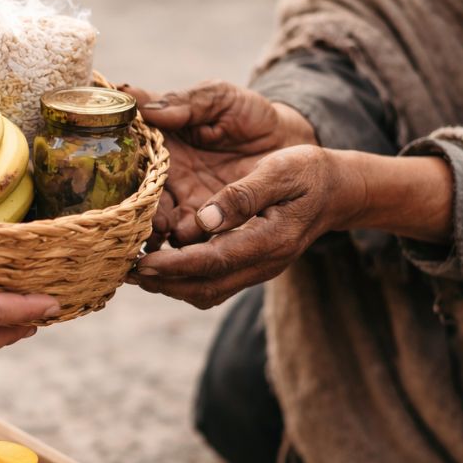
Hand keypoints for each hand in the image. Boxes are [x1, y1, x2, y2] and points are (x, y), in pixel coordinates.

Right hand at [121, 80, 315, 246]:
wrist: (288, 140)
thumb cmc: (249, 112)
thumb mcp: (218, 96)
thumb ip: (185, 101)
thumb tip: (140, 102)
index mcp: (162, 144)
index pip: (132, 162)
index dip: (125, 174)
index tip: (125, 190)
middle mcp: (168, 178)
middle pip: (142, 200)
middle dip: (138, 214)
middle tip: (141, 222)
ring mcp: (187, 202)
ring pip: (163, 224)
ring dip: (157, 234)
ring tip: (159, 241)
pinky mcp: (210, 222)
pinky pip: (193, 238)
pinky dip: (185, 246)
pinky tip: (183, 252)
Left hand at [132, 147, 454, 308]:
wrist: (339, 190)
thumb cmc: (310, 173)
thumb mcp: (280, 171)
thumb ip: (244, 195)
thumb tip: (205, 218)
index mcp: (270, 241)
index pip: (213, 262)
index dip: (174, 266)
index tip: (140, 262)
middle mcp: (263, 263)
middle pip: (204, 288)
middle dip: (163, 283)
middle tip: (124, 270)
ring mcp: (258, 268)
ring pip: (206, 291)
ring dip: (170, 285)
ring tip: (134, 269)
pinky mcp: (251, 264)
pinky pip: (213, 283)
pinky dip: (183, 279)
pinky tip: (159, 262)